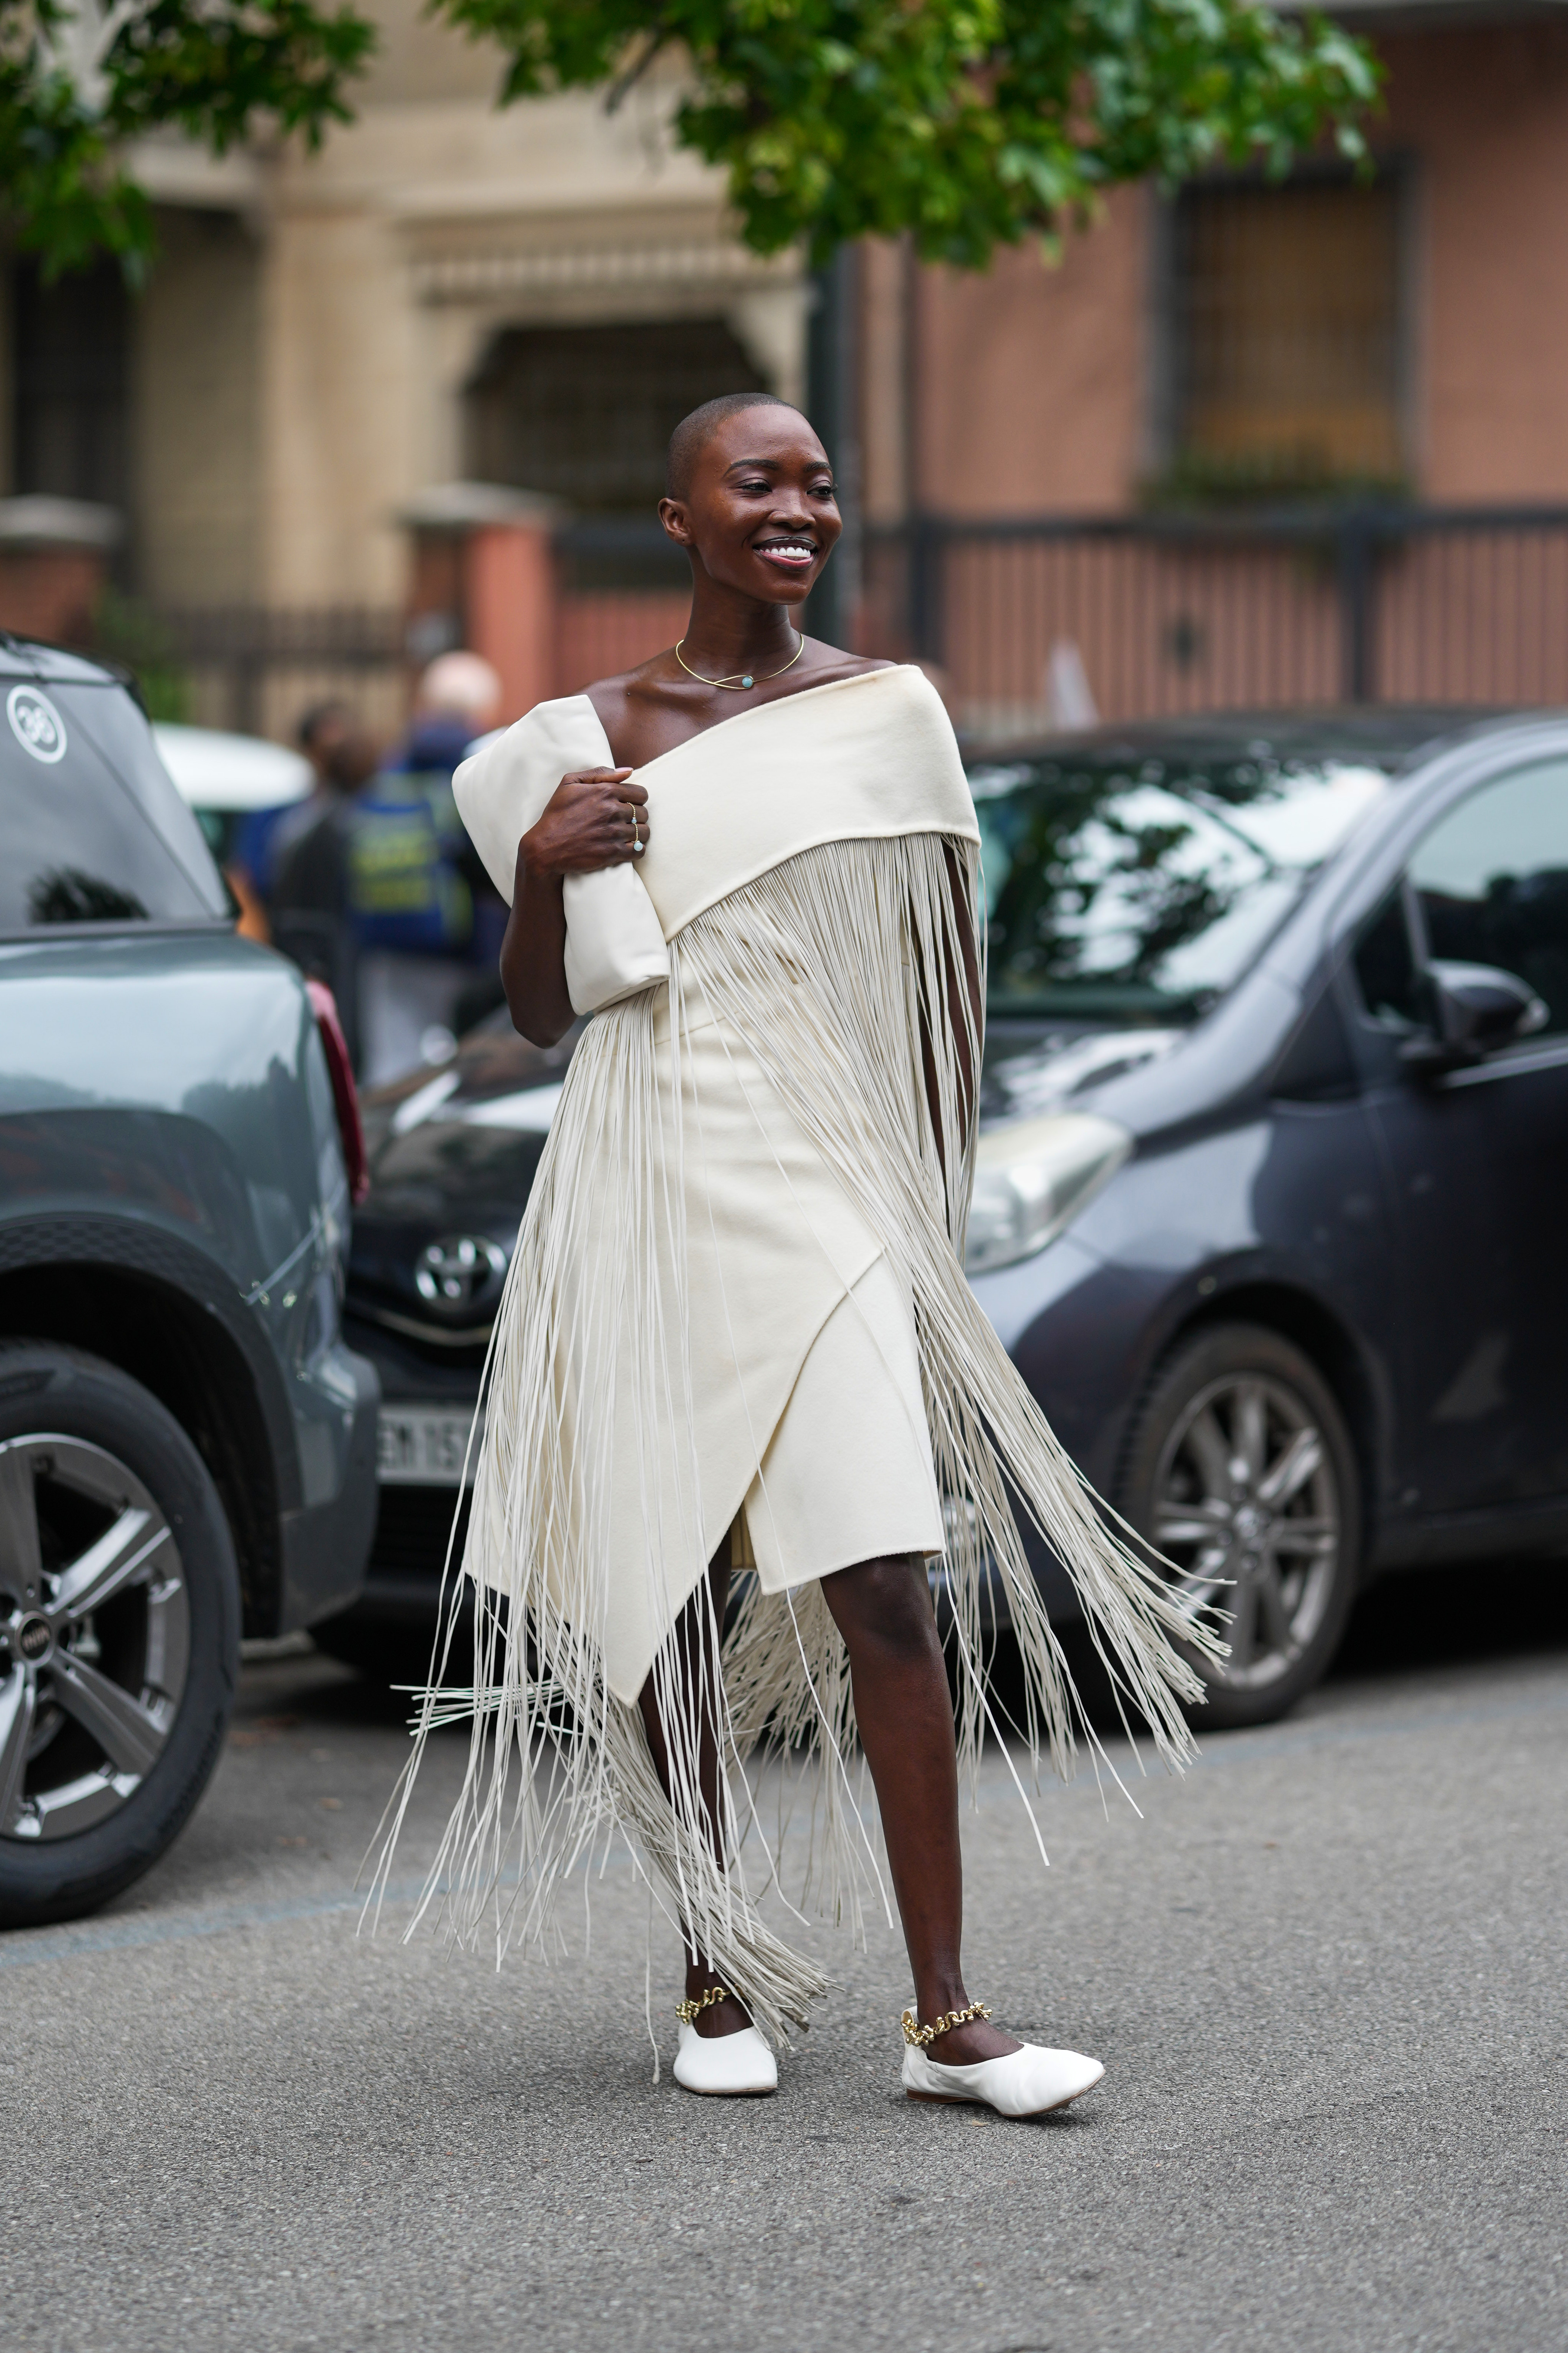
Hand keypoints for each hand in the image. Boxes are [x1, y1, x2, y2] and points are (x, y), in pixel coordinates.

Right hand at [519, 768, 648, 880]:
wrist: (546, 847)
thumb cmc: (557, 813)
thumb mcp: (569, 783)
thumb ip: (600, 773)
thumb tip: (629, 771)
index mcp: (606, 791)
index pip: (641, 793)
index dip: (637, 799)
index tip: (629, 805)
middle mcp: (613, 811)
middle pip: (644, 813)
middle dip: (638, 816)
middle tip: (626, 821)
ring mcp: (614, 833)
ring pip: (644, 832)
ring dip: (639, 834)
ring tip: (629, 835)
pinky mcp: (613, 853)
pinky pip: (639, 850)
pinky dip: (638, 850)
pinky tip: (630, 848)